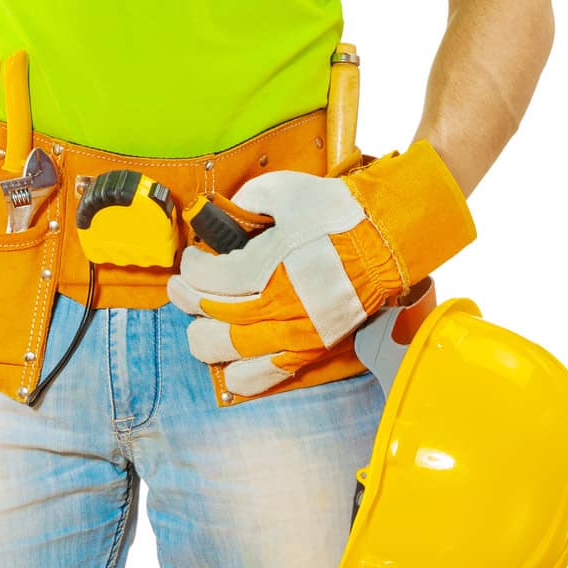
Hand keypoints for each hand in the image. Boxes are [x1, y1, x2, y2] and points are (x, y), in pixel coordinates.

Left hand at [166, 142, 474, 397]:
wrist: (386, 240)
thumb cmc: (337, 214)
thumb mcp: (285, 190)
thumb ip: (247, 200)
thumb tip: (225, 215)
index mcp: (268, 264)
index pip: (209, 278)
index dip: (191, 268)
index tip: (192, 258)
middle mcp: (277, 305)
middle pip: (212, 317)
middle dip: (188, 301)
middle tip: (181, 289)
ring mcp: (294, 332)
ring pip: (230, 352)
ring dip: (205, 341)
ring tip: (199, 326)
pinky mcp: (309, 348)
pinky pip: (265, 377)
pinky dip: (240, 377)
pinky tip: (227, 366)